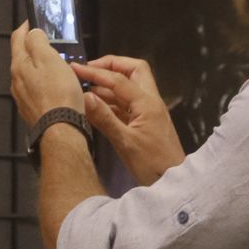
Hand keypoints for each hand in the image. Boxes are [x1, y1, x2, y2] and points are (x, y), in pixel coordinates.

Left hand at [10, 22, 84, 126]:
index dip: (26, 27)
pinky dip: (44, 83)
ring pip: (29, 75)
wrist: (61, 130)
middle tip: (48, 41)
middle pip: (22, 57)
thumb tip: (32, 32)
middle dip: (33, 47)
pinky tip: (55, 86)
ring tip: (56, 64)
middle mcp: (17, 81)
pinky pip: (36, 90)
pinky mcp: (32, 109)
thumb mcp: (50, 59)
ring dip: (39, 67)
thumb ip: (38, 42)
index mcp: (19, 65)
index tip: (33, 21)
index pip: (17, 39)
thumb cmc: (59, 96)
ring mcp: (23, 97)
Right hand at [70, 55, 184, 185]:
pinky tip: (95, 106)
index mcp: (147, 103)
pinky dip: (111, 101)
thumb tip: (84, 96)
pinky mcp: (144, 123)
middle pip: (133, 71)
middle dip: (110, 66)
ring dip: (109, 85)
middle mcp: (149, 101)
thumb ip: (104, 118)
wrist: (174, 182)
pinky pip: (126, 104)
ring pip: (129, 87)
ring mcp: (148, 112)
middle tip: (88, 71)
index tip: (75, 68)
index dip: (95, 72)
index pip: (118, 79)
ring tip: (86, 88)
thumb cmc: (153, 165)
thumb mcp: (125, 143)